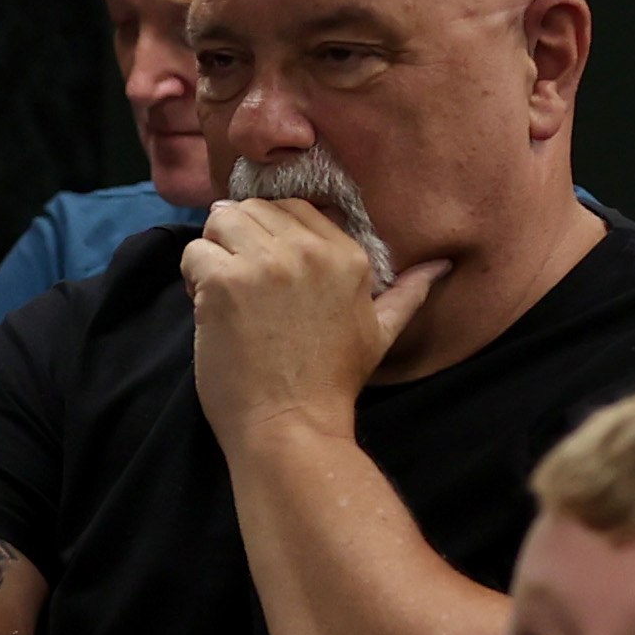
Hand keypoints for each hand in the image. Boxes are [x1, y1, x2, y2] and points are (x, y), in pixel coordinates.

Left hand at [180, 198, 449, 450]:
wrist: (293, 427)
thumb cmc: (332, 384)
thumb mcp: (381, 332)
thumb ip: (408, 292)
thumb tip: (441, 266)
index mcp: (347, 254)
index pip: (293, 207)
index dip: (270, 238)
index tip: (270, 279)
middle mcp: (308, 250)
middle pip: (253, 208)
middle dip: (239, 241)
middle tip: (244, 291)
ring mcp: (265, 264)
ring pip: (219, 220)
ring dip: (214, 255)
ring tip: (225, 298)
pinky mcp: (225, 282)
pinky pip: (194, 253)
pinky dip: (193, 281)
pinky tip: (212, 314)